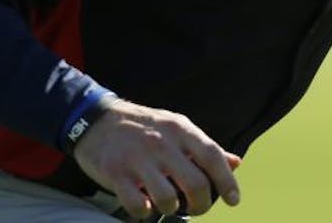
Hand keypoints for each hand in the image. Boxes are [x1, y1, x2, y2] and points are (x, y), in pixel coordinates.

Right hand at [73, 99, 241, 217]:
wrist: (96, 119)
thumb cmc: (144, 127)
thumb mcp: (177, 129)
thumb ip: (205, 148)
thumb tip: (235, 163)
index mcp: (180, 130)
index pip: (212, 156)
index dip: (227, 181)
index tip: (234, 200)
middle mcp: (162, 143)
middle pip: (195, 183)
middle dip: (201, 204)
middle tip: (197, 208)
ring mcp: (138, 159)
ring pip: (168, 199)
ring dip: (171, 208)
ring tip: (167, 204)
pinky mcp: (115, 173)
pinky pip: (137, 205)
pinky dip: (144, 211)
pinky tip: (144, 205)